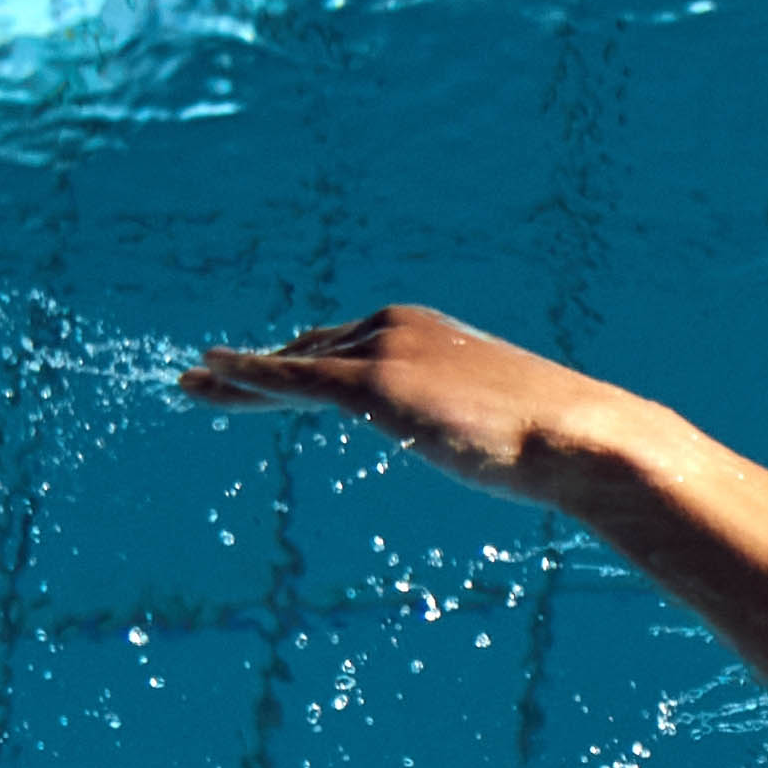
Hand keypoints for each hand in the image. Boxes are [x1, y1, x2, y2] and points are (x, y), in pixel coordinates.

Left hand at [176, 302, 649, 496]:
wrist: (578, 437)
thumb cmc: (553, 441)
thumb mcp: (495, 421)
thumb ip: (464, 419)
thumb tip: (475, 440)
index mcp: (422, 330)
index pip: (341, 346)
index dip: (292, 363)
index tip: (258, 380)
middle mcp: (394, 326)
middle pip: (306, 350)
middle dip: (254, 367)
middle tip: (203, 379)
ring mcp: (383, 351)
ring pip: (291, 366)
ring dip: (236, 377)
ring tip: (189, 384)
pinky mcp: (374, 385)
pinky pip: (294, 380)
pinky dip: (247, 376)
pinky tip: (210, 374)